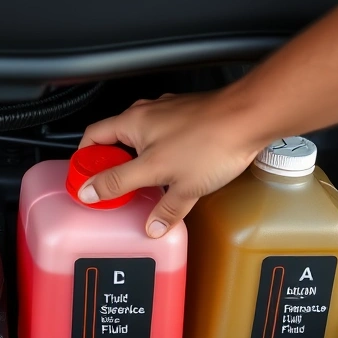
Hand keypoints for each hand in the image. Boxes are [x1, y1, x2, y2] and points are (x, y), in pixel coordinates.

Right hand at [76, 91, 268, 237]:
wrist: (252, 117)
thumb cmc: (214, 138)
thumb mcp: (175, 181)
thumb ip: (159, 207)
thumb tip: (148, 225)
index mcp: (132, 123)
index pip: (91, 139)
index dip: (84, 163)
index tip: (85, 183)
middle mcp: (147, 114)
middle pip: (115, 140)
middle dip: (111, 164)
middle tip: (111, 187)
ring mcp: (170, 113)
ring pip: (142, 138)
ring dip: (137, 159)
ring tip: (142, 182)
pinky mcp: (191, 117)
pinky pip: (165, 137)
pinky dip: (161, 153)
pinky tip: (173, 170)